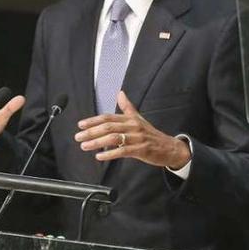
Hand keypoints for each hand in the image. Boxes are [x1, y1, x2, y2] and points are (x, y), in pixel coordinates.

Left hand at [75, 91, 190, 168]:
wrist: (169, 147)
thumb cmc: (151, 134)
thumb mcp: (139, 118)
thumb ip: (127, 107)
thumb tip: (120, 93)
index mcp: (130, 119)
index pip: (108, 117)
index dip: (93, 120)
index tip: (81, 125)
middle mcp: (133, 126)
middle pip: (108, 127)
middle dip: (91, 132)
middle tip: (78, 137)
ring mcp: (137, 138)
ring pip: (113, 138)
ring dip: (97, 142)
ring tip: (85, 146)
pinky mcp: (141, 149)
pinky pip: (122, 151)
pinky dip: (109, 153)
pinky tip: (99, 156)